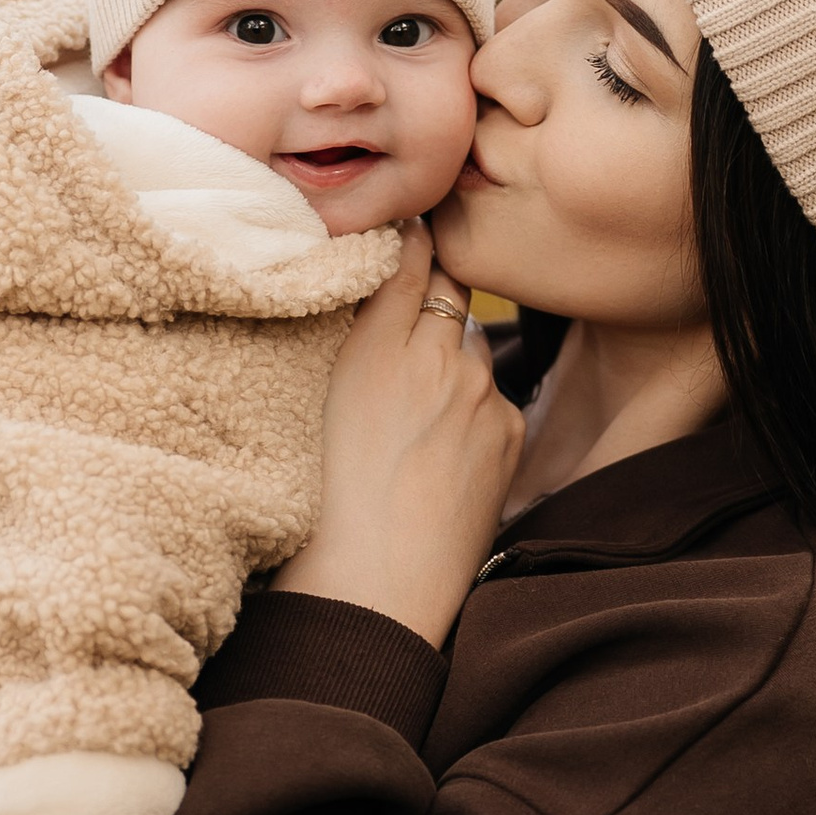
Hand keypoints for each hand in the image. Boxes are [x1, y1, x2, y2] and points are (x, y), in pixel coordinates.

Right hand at [271, 223, 522, 646]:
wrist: (372, 591)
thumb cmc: (317, 510)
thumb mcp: (308, 408)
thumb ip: (348, 346)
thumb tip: (368, 302)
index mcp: (372, 347)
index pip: (406, 258)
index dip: (408, 235)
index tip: (404, 223)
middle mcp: (432, 356)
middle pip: (446, 290)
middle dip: (432, 292)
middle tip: (411, 306)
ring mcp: (477, 393)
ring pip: (471, 344)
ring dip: (452, 356)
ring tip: (417, 409)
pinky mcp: (506, 430)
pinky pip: (493, 396)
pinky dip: (473, 408)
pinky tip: (441, 451)